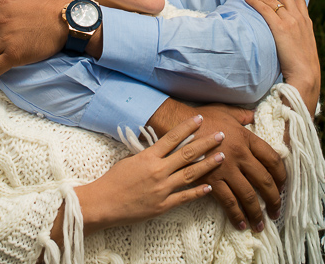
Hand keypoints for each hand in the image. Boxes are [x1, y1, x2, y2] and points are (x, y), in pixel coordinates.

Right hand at [75, 114, 225, 231]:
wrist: (102, 204)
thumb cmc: (113, 180)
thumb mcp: (130, 160)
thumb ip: (149, 155)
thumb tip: (163, 147)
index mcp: (148, 157)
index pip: (172, 137)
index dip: (187, 127)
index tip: (200, 119)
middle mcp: (157, 171)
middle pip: (187, 154)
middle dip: (206, 143)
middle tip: (220, 135)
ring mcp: (161, 189)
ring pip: (190, 175)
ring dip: (207, 165)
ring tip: (222, 157)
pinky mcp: (162, 206)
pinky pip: (184, 197)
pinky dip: (198, 192)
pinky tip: (210, 187)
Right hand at [149, 100, 285, 232]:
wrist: (177, 126)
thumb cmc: (202, 118)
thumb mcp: (226, 111)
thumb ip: (242, 115)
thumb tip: (252, 115)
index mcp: (246, 138)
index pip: (272, 159)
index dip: (281, 175)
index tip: (282, 185)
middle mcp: (240, 155)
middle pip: (264, 181)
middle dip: (274, 199)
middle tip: (277, 211)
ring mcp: (226, 169)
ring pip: (248, 195)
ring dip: (257, 212)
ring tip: (261, 225)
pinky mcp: (212, 180)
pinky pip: (228, 202)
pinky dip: (236, 215)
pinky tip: (241, 224)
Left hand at [242, 0, 319, 117]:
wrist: (307, 75)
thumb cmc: (304, 68)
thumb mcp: (305, 49)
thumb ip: (298, 41)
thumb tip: (290, 42)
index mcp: (307, 23)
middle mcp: (299, 18)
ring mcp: (290, 22)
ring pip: (272, 0)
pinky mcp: (280, 27)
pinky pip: (265, 9)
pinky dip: (255, 2)